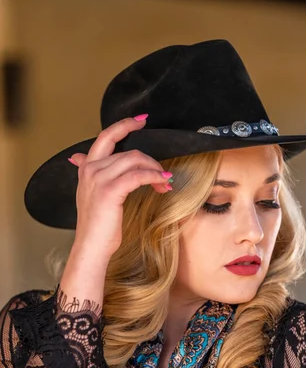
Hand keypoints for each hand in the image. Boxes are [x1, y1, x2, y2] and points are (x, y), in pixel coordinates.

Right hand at [69, 115, 172, 259]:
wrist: (91, 246)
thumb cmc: (97, 225)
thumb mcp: (90, 194)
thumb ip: (89, 174)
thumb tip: (77, 158)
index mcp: (87, 168)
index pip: (106, 137)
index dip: (124, 125)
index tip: (141, 121)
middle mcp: (91, 169)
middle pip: (128, 151)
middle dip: (150, 160)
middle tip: (164, 172)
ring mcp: (99, 178)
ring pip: (135, 160)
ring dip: (156, 170)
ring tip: (165, 183)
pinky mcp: (111, 190)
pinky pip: (139, 175)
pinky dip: (155, 177)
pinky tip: (163, 183)